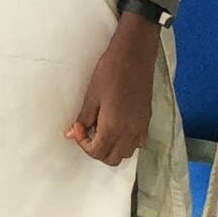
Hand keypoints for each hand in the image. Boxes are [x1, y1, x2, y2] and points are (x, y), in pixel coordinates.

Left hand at [66, 14, 159, 165]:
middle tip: (87, 131)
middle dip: (96, 150)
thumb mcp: (91, 96)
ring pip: (126, 153)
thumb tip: (70, 135)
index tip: (77, 127)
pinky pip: (138, 143)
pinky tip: (116, 126)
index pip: (97, 152)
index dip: (83, 144)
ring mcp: (141, 128)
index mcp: (114, 128)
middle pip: (112, 158)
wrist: (134, 57)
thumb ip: (83, 119)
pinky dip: (126, 142)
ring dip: (111, 147)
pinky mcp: (147, 121)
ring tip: (100, 129)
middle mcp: (130, 133)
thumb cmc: (109, 73)